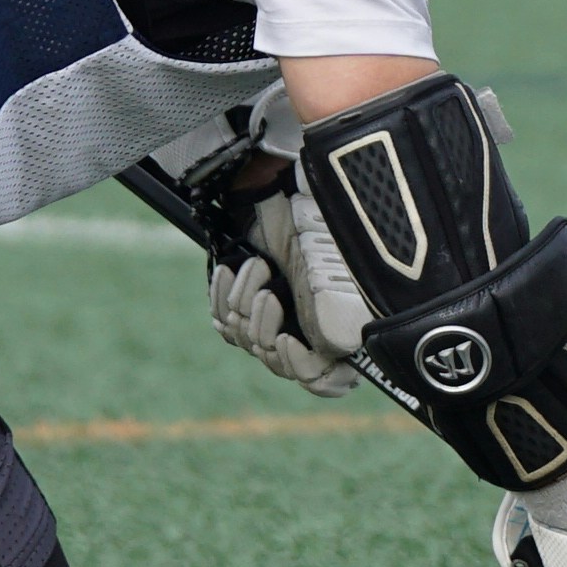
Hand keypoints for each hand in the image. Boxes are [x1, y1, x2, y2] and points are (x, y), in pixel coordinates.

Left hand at [198, 169, 366, 393]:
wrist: (284, 186)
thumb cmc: (319, 224)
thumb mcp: (340, 276)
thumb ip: (341, 325)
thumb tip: (332, 361)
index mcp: (343, 324)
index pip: (327, 380)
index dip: (306, 370)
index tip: (286, 342)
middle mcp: (312, 323)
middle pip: (278, 361)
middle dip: (266, 328)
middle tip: (270, 292)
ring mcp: (279, 309)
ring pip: (248, 340)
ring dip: (245, 303)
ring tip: (258, 266)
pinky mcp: (247, 293)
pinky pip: (223, 319)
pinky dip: (223, 296)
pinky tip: (231, 270)